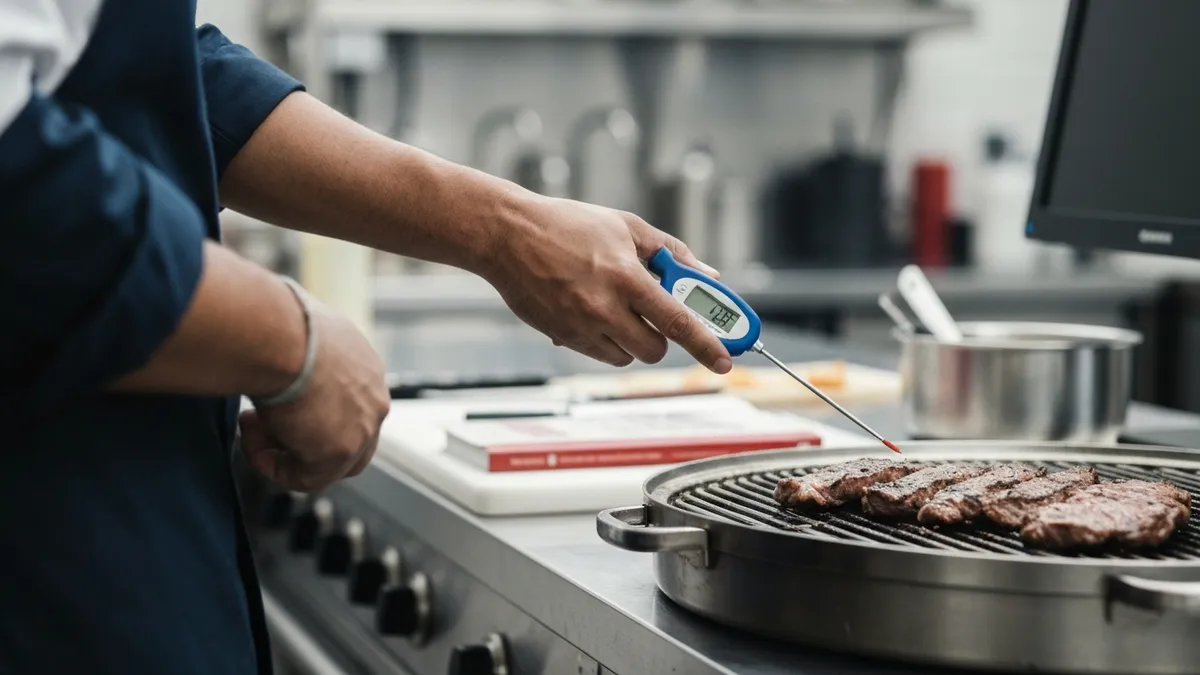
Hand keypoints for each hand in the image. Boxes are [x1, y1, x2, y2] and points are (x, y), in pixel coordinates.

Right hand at [239, 293, 390, 492]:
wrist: (277, 333)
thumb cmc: (275, 324)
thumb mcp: (293, 334)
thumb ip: (294, 352)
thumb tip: (269, 347)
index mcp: (365, 366)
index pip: (352, 404)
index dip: (312, 414)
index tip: (277, 405)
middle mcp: (373, 396)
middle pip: (348, 439)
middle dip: (304, 440)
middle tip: (263, 426)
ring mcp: (362, 427)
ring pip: (329, 462)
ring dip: (285, 453)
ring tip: (251, 431)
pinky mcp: (340, 451)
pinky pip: (308, 478)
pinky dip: (276, 468)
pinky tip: (252, 444)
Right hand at [484, 194, 732, 373]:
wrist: (507, 235)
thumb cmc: (567, 225)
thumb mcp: (626, 226)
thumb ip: (672, 252)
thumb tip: (707, 274)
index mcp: (626, 277)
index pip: (678, 322)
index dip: (706, 345)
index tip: (724, 361)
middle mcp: (604, 308)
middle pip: (654, 350)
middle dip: (661, 338)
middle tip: (653, 315)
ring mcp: (581, 326)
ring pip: (625, 357)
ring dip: (631, 341)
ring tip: (615, 307)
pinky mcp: (561, 337)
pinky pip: (598, 354)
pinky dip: (604, 341)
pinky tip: (590, 311)